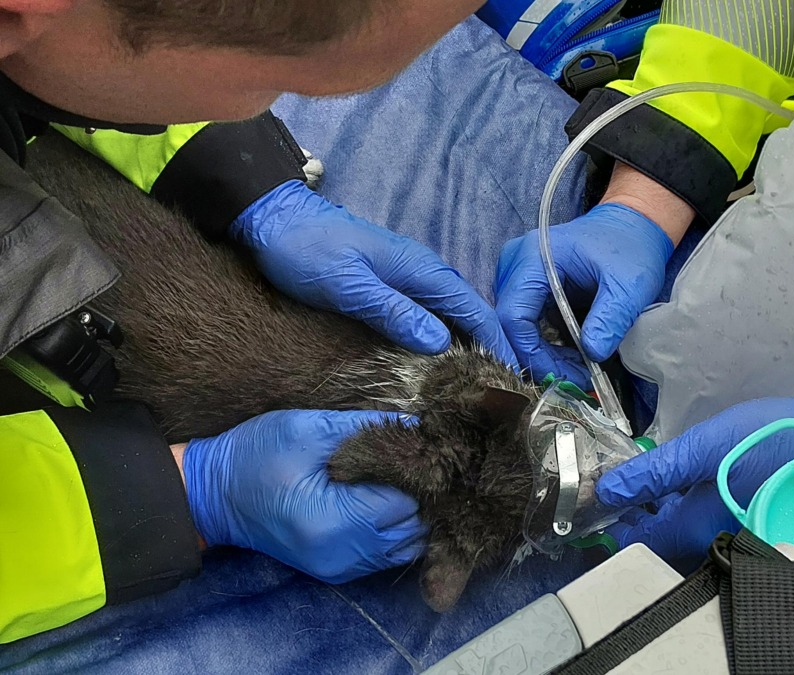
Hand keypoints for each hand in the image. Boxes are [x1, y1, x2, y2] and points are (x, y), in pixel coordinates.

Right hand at [182, 409, 426, 583]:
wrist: (212, 497)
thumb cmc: (254, 457)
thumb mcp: (306, 429)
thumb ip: (363, 428)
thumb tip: (414, 426)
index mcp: (334, 521)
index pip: (405, 502)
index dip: (418, 473)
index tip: (419, 447)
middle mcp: (342, 554)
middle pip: (412, 530)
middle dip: (421, 496)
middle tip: (418, 462)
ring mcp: (339, 568)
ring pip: (404, 547)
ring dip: (411, 516)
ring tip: (403, 480)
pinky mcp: (335, 569)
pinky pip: (384, 555)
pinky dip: (394, 530)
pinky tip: (387, 501)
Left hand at [231, 180, 515, 365]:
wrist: (276, 219)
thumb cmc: (307, 251)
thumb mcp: (348, 284)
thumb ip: (393, 310)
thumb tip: (440, 342)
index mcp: (419, 268)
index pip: (471, 308)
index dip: (495, 340)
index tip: (511, 374)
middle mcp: (420, 270)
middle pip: (467, 310)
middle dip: (489, 344)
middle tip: (499, 387)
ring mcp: (406, 274)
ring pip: (449, 311)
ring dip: (468, 341)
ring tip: (478, 378)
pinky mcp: (390, 282)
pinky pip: (428, 310)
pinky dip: (443, 332)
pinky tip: (440, 355)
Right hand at [494, 201, 672, 386]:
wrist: (631, 226)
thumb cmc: (630, 248)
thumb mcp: (629, 285)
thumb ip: (610, 318)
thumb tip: (591, 354)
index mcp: (534, 257)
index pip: (513, 315)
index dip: (531, 352)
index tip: (561, 376)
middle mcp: (516, 263)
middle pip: (508, 324)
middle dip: (536, 357)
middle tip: (571, 378)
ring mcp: (518, 274)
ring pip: (514, 327)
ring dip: (539, 354)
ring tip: (575, 368)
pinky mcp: (527, 286)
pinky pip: (524, 322)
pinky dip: (543, 344)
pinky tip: (569, 355)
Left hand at [595, 395, 793, 570]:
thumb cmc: (772, 441)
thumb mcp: (706, 447)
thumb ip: (656, 471)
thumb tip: (607, 490)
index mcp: (700, 527)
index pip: (642, 540)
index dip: (614, 522)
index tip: (596, 499)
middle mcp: (714, 539)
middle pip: (661, 538)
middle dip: (635, 512)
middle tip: (618, 482)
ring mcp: (731, 531)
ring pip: (680, 529)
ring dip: (658, 506)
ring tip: (644, 476)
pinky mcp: (743, 518)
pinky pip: (701, 520)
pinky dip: (682, 503)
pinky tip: (679, 480)